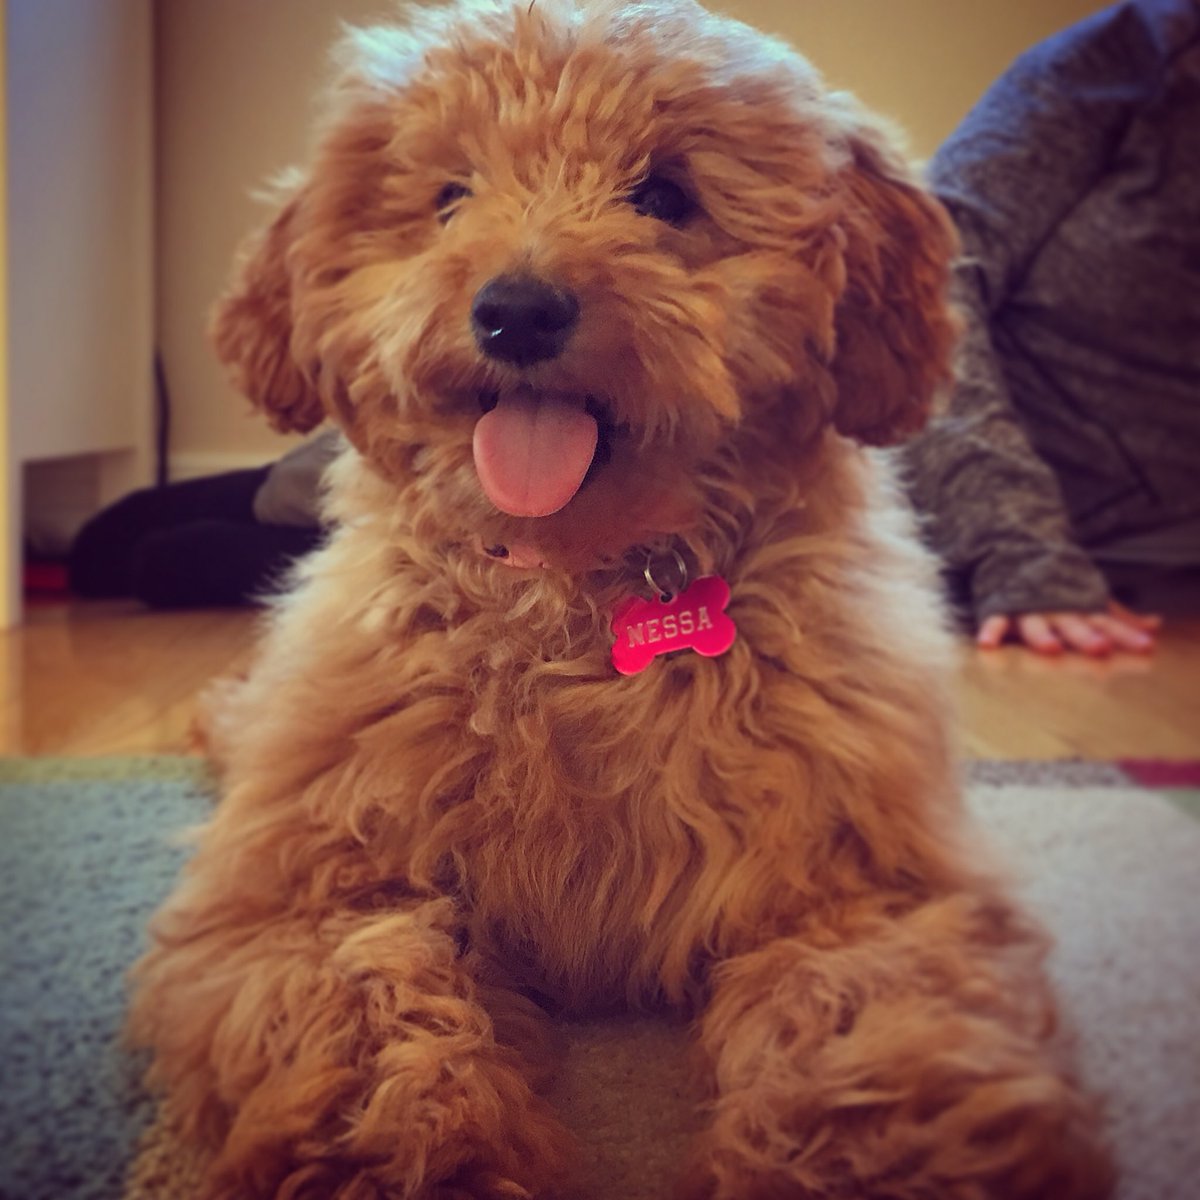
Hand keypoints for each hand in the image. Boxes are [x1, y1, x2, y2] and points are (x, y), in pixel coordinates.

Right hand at [976, 601, 1160, 655]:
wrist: (1015, 547)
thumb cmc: (1058, 583)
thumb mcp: (1090, 597)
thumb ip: (1118, 617)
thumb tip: (1155, 625)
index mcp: (1079, 606)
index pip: (1107, 622)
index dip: (1125, 634)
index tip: (1145, 647)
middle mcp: (1056, 609)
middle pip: (1073, 624)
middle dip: (1086, 637)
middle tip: (1100, 648)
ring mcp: (1027, 608)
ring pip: (1035, 624)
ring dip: (1042, 636)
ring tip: (1050, 648)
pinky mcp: (1001, 607)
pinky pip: (994, 620)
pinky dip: (990, 631)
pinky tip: (987, 645)